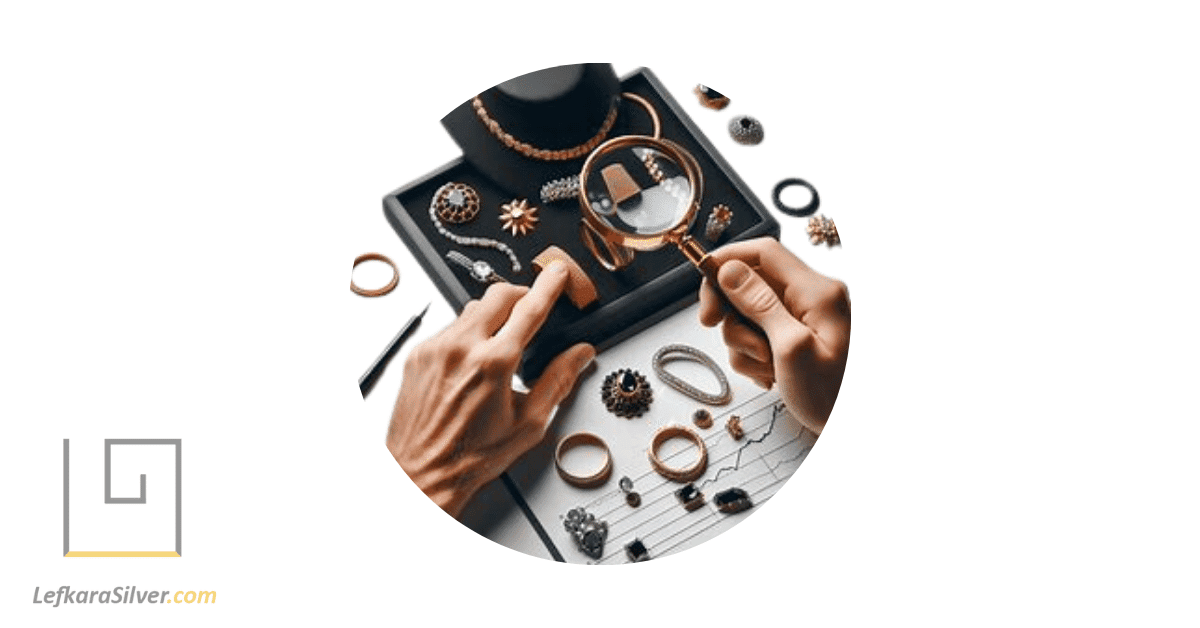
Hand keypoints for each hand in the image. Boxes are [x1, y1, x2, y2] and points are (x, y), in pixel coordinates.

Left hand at [386, 262, 594, 517]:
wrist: (421, 473)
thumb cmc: (471, 457)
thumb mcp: (529, 423)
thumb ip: (559, 380)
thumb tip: (580, 354)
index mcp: (494, 363)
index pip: (529, 309)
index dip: (548, 286)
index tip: (557, 273)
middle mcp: (461, 348)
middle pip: (497, 294)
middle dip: (520, 294)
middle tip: (531, 307)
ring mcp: (436, 348)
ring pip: (471, 309)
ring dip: (492, 316)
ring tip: (501, 346)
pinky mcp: (418, 354)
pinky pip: (450, 328)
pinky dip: (467, 334)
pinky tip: (473, 362)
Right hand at [699, 237, 849, 433]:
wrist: (857, 431)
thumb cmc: (835, 397)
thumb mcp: (790, 349)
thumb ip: (759, 304)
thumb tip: (730, 270)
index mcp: (816, 291)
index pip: (763, 252)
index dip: (728, 258)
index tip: (702, 279)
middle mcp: (812, 298)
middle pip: (752, 283)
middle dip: (730, 309)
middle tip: (711, 326)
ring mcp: (806, 319)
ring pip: (751, 313)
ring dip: (743, 342)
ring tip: (765, 369)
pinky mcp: (798, 338)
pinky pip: (761, 335)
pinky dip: (754, 356)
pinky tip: (770, 376)